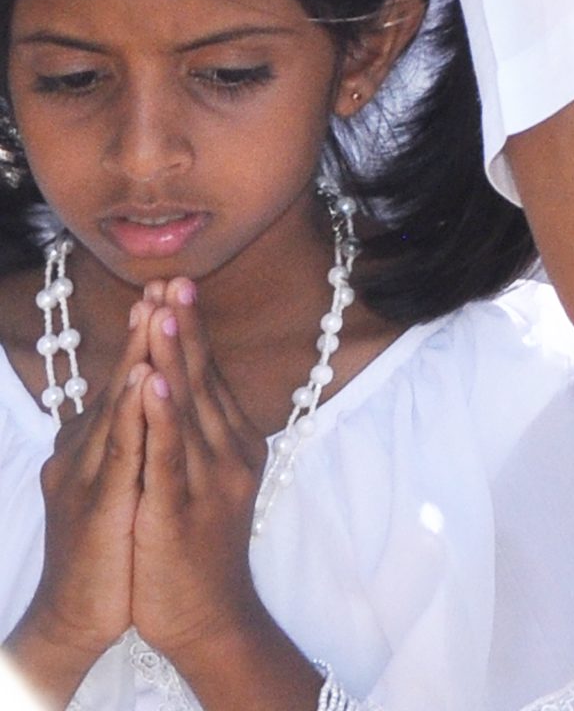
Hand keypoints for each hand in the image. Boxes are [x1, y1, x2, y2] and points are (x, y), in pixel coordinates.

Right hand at [8, 311, 140, 693]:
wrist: (80, 616)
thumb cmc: (109, 549)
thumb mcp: (123, 484)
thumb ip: (133, 441)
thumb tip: (155, 402)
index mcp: (94, 446)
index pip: (127, 380)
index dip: (149, 336)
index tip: (170, 287)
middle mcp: (85, 454)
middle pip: (120, 382)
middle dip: (144, 330)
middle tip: (165, 280)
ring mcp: (88, 478)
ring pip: (117, 407)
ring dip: (138, 356)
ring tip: (156, 310)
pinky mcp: (99, 507)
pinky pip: (120, 452)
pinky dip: (133, 413)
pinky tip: (146, 380)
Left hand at [122, 287, 311, 707]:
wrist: (206, 612)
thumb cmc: (196, 546)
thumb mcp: (205, 478)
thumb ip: (198, 431)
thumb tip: (182, 386)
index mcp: (233, 441)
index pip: (209, 373)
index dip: (190, 329)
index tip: (175, 285)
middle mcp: (228, 451)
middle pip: (203, 380)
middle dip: (184, 329)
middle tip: (172, 280)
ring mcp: (207, 479)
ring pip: (187, 409)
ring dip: (175, 359)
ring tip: (164, 315)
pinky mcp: (179, 509)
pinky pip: (168, 457)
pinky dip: (162, 418)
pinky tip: (154, 385)